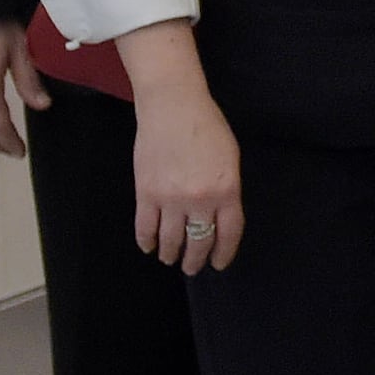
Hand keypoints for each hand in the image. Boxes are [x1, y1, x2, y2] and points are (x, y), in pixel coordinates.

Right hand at [132, 84, 241, 272]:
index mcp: (227, 189)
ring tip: (170, 258)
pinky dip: (146, 242)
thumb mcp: (230, 158)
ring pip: (170, 240)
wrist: (173, 107)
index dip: (223, 253)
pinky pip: (145, 228)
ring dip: (171, 254)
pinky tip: (149, 246)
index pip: (228, 233)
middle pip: (199, 242)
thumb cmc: (206, 126)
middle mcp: (200, 199)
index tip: (219, 263)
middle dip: (196, 260)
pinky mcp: (146, 194)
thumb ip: (227, 189)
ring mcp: (171, 198)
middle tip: (193, 267)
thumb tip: (219, 216)